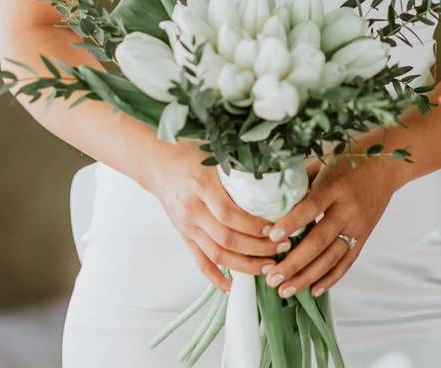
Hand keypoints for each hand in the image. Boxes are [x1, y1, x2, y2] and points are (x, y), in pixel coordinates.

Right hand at [145, 140, 286, 291]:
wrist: (158, 164)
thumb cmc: (191, 154)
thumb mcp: (215, 154)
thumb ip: (239, 167)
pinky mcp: (184, 236)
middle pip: (227, 239)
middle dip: (258, 248)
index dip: (254, 227)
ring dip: (245, 265)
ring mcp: (188, 226)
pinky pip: (200, 262)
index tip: (276, 229)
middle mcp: (194, 210)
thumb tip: (276, 174)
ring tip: (269, 267)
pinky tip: (232, 286)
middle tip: (283, 248)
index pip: (230, 215)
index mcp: (203, 186)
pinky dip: (216, 277)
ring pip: (217, 255)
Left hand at [261, 153, 407, 298]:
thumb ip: (299, 181)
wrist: (384, 167)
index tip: (272, 236)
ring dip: (307, 277)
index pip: (312, 206)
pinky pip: (347, 262)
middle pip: (320, 240)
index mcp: (335, 186)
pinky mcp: (364, 237)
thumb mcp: (322, 162)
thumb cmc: (347, 161)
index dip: (293, 222)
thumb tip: (267, 198)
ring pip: (332, 257)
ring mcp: (358, 226)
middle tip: (272, 278)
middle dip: (294, 262)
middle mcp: (348, 209)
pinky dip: (331, 278)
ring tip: (285, 290)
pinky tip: (313, 290)